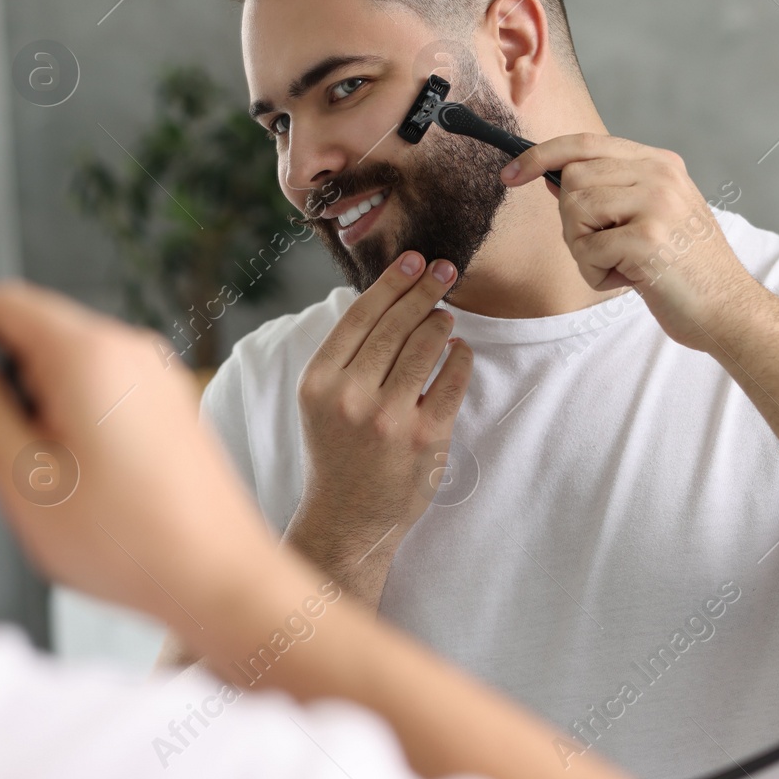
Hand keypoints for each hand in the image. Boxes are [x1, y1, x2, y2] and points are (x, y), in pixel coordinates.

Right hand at [0, 280, 285, 634]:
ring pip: (66, 358)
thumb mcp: (23, 481)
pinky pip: (100, 382)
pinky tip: (70, 470)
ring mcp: (154, 374)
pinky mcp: (166, 400)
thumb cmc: (135, 544)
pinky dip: (68, 408)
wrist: (220, 579)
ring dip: (31, 393)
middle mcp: (129, 351)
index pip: (1, 301)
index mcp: (89, 357)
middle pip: (35, 327)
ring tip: (32, 468)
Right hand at [288, 250, 474, 605]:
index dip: (390, 282)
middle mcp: (350, 396)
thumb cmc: (338, 452)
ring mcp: (389, 417)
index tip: (412, 259)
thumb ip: (347, 356)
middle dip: (425, 288)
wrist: (349, 519)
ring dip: (441, 322)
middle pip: (396, 324)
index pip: (359, 315)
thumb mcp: (323, 401)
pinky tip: (457, 350)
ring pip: (426, 344)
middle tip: (444, 269)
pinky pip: (452, 378)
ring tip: (445, 317)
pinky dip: (459, 357)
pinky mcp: (425, 437)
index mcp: (318, 382)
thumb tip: (389, 296)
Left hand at [501, 132, 758, 350]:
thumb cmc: (681, 270)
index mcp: (659, 163)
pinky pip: (586, 250)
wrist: (727, 311)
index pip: (585, 142)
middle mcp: (660, 174)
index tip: (509, 174)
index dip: (540, 155)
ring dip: (584, 249)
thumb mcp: (646, 218)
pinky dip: (596, 274)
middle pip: (572, 179)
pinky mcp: (647, 237)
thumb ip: (605, 192)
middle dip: (573, 221)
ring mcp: (656, 202)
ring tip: (621, 264)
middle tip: (606, 249)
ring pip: (573, 210)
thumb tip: (548, 174)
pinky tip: (630, 280)